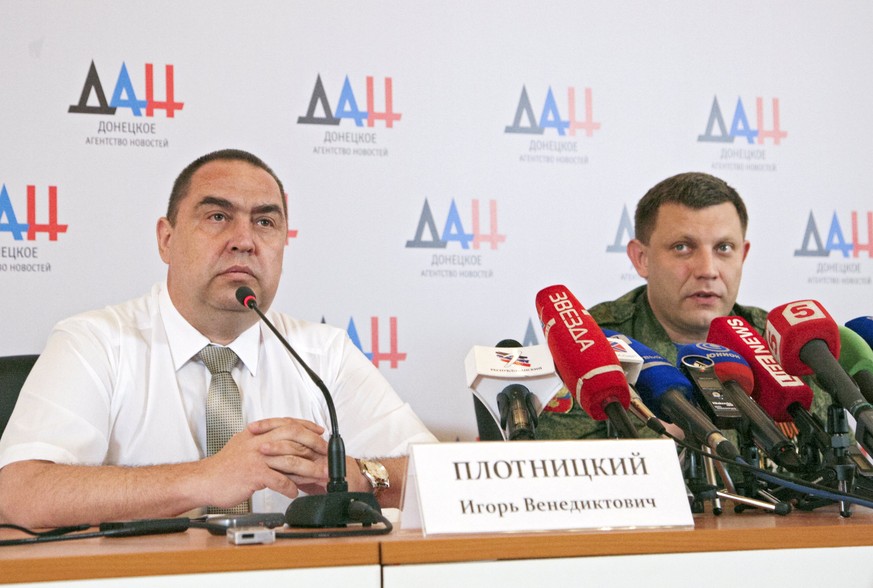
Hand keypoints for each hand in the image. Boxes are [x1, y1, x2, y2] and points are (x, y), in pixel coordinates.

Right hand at [200, 417, 328, 507]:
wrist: (203, 480)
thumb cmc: (223, 467)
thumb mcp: (243, 445)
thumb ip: (262, 441)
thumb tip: (280, 441)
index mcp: (257, 434)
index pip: (287, 424)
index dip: (306, 426)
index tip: (319, 431)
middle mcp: (259, 442)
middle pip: (294, 436)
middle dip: (313, 444)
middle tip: (326, 454)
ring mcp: (257, 457)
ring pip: (291, 459)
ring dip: (308, 469)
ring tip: (319, 476)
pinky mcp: (254, 474)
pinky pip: (279, 480)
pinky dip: (290, 487)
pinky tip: (294, 492)